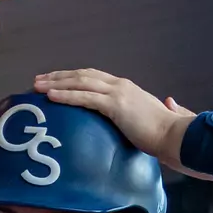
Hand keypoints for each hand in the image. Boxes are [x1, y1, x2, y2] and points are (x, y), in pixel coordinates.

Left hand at [32, 70, 200, 175]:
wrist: (175, 137)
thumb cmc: (165, 134)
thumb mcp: (149, 120)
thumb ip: (143, 114)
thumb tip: (163, 106)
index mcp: (126, 89)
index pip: (93, 78)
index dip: (72, 78)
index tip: (55, 82)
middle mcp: (120, 85)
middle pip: (82, 76)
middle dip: (58, 77)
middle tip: (38, 81)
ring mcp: (117, 93)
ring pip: (80, 83)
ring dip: (56, 84)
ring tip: (37, 87)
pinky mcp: (115, 105)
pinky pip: (84, 97)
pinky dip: (65, 96)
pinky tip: (50, 97)